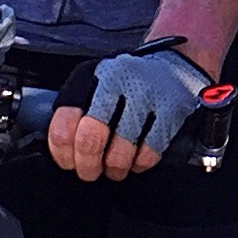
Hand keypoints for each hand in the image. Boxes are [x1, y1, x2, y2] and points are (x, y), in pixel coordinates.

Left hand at [48, 42, 212, 181]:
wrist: (174, 65)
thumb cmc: (128, 81)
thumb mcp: (96, 84)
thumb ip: (77, 111)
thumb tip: (63, 150)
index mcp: (91, 75)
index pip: (65, 120)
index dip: (63, 151)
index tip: (68, 163)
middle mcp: (117, 81)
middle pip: (90, 138)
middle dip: (87, 165)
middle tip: (89, 172)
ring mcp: (146, 95)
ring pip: (121, 152)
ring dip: (115, 167)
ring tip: (115, 167)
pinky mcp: (171, 110)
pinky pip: (149, 153)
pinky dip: (140, 163)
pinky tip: (136, 158)